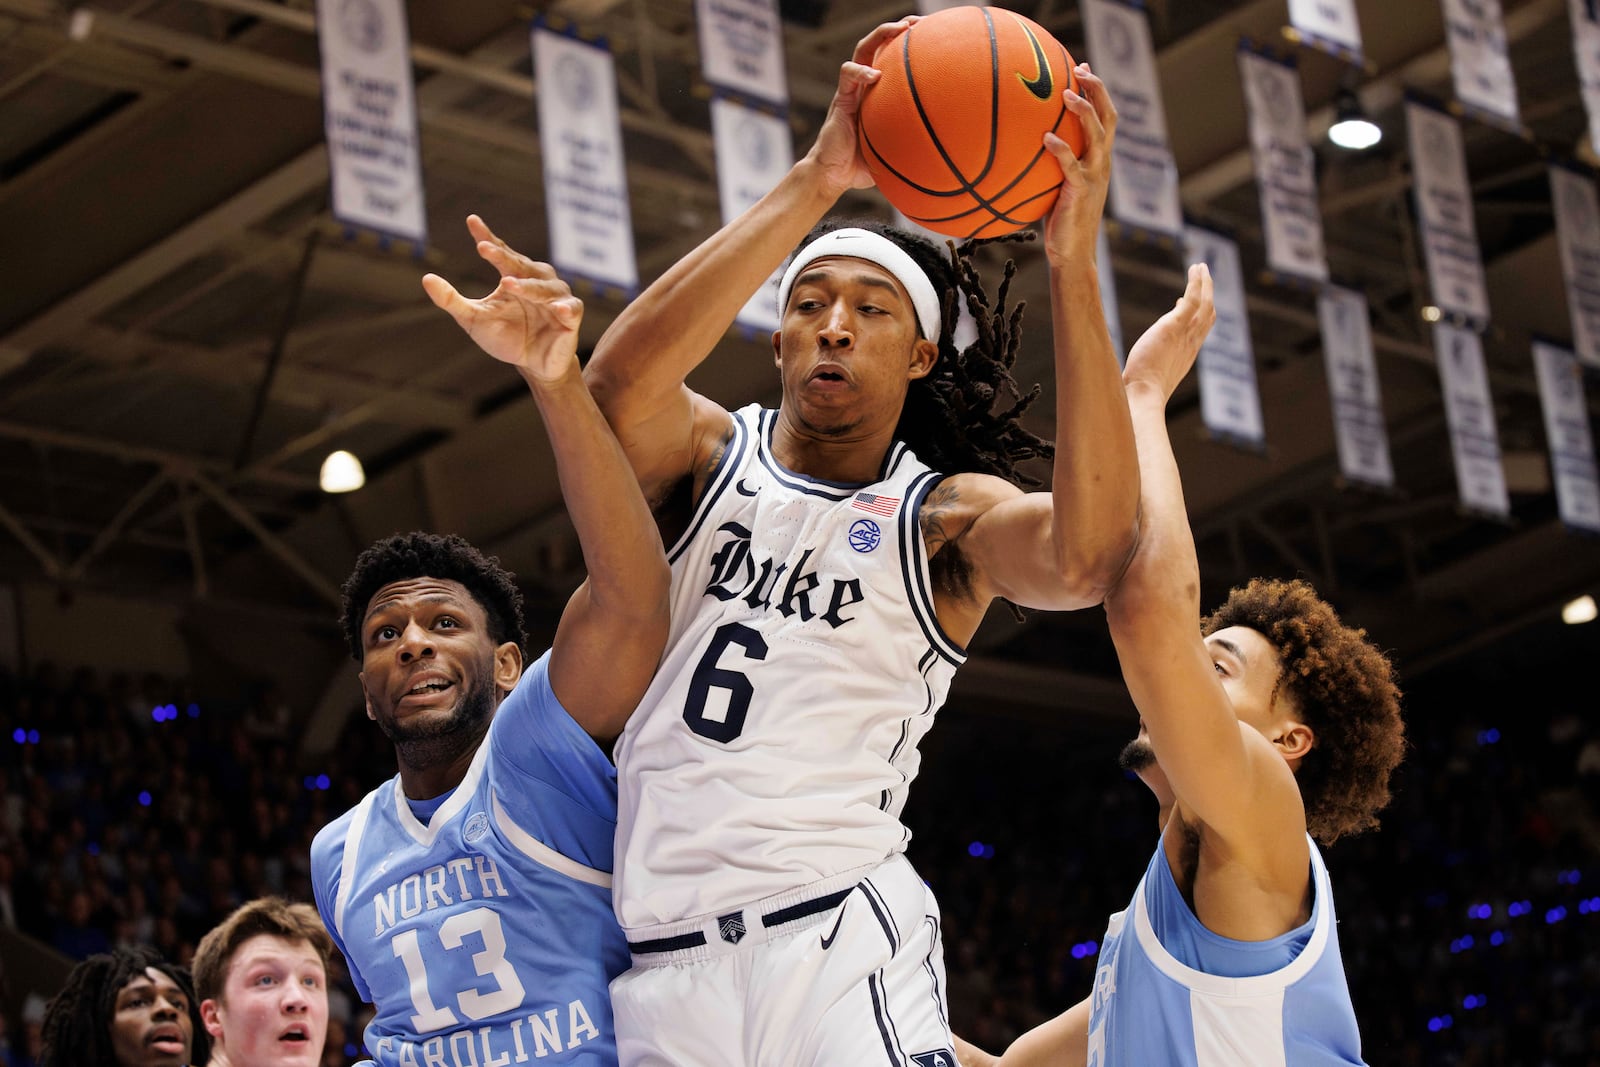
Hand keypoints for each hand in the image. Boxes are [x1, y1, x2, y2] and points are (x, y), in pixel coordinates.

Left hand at [422, 215, 582, 384]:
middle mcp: (537, 280)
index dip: (487, 236)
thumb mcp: (474, 319)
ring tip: (508, 284)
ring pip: (543, 286)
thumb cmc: (506, 338)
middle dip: (504, 256)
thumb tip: (426, 278)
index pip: (500, 252)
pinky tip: (556, 308)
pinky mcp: (570, 317)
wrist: (534, 365)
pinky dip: (564, 307)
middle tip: (484, 249)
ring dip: (528, 285)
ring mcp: (555, 297)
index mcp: (514, 276)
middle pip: (520, 264)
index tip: (471, 221)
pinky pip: (570, 308)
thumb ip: (452, 300)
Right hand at [804, 17, 917, 196]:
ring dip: (879, 35)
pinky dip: (860, 72)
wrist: (833, 175)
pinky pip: (848, 75)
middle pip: (879, 45)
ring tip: (899, 28)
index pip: (892, 60)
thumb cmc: (864, 166)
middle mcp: (865, 86)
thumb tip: (948, 157)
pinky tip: (875, 75)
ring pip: (862, 50)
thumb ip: (915, 148)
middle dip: (896, 29)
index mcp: (878, 95)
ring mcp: (852, 90)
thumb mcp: (896, 153)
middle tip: (918, 21)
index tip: (932, 37)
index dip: (909, 47)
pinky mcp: (840, 99)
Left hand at [1042, 63, 1116, 267]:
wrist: (1072, 254)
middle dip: (1097, 90)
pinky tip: (1046, 138)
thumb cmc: (1061, 221)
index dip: (1097, 92)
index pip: (1104, 118)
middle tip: (1081, 69)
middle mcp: (1101, 163)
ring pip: (1096, 135)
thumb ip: (1051, 164)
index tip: (1083, 68)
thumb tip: (1023, 145)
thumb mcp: (1057, 185)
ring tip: (1066, 94)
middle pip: (1107, 117)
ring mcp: (1094, 176)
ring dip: (1083, 112)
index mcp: (1098, 159)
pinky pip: (1071, 165)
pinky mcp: (1081, 191)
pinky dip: (1061, 150)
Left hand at [1123, 262, 1214, 402]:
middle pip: (1209, 314)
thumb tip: (1148, 353)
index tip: (1185, 302)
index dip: (1198, 315)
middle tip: (1204, 277)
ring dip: (1205, 283)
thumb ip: (1153, 361)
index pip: (1200, 330)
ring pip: (1205, 303)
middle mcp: (1191, 343)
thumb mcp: (1151, 373)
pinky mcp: (1174, 326)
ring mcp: (1185, 334)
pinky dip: (1197, 282)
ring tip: (1200, 267)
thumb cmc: (1140, 393)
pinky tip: (1194, 268)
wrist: (1142, 396)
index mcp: (1187, 355)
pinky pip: (1193, 299)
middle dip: (1208, 294)